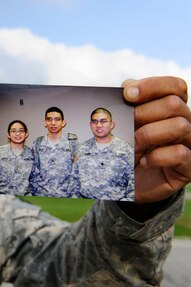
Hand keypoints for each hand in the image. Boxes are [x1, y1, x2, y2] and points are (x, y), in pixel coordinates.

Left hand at [122, 76, 190, 203]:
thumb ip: (128, 104)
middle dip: (143, 114)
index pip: (175, 86)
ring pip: (180, 126)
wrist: (128, 181)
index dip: (152, 86)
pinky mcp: (189, 166)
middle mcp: (185, 122)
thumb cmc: (127, 148)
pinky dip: (157, 157)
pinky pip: (180, 153)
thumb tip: (127, 86)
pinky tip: (144, 162)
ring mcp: (190, 144)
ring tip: (134, 146)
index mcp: (171, 108)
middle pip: (174, 104)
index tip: (127, 94)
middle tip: (127, 127)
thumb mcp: (124, 125)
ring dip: (149, 135)